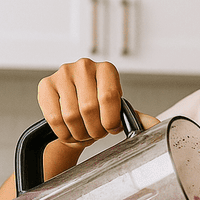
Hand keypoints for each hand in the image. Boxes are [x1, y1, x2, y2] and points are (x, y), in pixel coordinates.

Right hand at [37, 58, 158, 147]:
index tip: (111, 129)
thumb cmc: (100, 109)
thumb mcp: (119, 110)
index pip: (109, 97)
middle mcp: (84, 66)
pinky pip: (54, 118)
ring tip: (84, 132)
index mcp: (107, 70)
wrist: (76, 107)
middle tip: (96, 133)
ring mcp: (63, 73)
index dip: (110, 121)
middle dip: (95, 130)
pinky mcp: (45, 85)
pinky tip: (70, 132)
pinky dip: (64, 133)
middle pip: (89, 108)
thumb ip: (135, 116)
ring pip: (71, 116)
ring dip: (79, 133)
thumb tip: (154, 125)